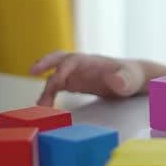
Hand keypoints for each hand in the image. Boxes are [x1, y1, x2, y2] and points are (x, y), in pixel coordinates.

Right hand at [29, 52, 146, 105]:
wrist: (133, 79)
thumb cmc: (132, 76)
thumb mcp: (132, 79)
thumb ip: (123, 79)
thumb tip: (113, 80)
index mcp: (94, 61)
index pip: (75, 60)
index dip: (64, 68)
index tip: (56, 79)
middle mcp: (82, 65)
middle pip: (60, 58)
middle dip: (46, 62)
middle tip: (32, 70)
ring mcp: (77, 74)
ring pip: (55, 76)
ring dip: (46, 88)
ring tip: (41, 106)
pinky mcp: (75, 83)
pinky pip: (58, 87)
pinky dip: (49, 95)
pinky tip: (45, 107)